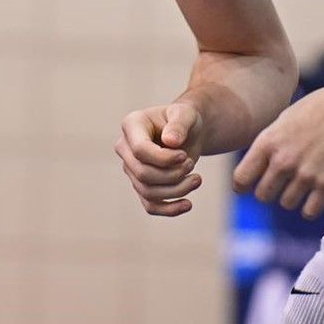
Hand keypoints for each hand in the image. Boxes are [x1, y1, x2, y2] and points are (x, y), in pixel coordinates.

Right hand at [115, 101, 204, 216]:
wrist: (189, 131)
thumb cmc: (185, 119)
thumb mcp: (186, 114)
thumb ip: (179, 124)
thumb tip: (170, 141)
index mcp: (132, 125)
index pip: (140, 150)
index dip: (164, 158)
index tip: (185, 156)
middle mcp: (125, 148)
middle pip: (142, 173)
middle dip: (172, 175)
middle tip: (192, 165)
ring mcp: (131, 169)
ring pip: (148, 192)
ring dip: (176, 190)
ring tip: (197, 179)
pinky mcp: (141, 185)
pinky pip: (150, 205)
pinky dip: (169, 209)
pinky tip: (188, 204)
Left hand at [232, 86, 323, 218]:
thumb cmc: (316, 109)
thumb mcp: (282, 121)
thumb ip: (268, 145)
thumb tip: (255, 167)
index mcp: (267, 143)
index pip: (240, 179)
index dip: (243, 185)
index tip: (250, 185)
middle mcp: (283, 161)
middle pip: (263, 196)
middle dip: (270, 191)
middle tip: (281, 183)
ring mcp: (305, 174)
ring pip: (286, 204)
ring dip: (292, 197)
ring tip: (302, 183)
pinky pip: (309, 212)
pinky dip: (310, 207)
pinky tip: (315, 195)